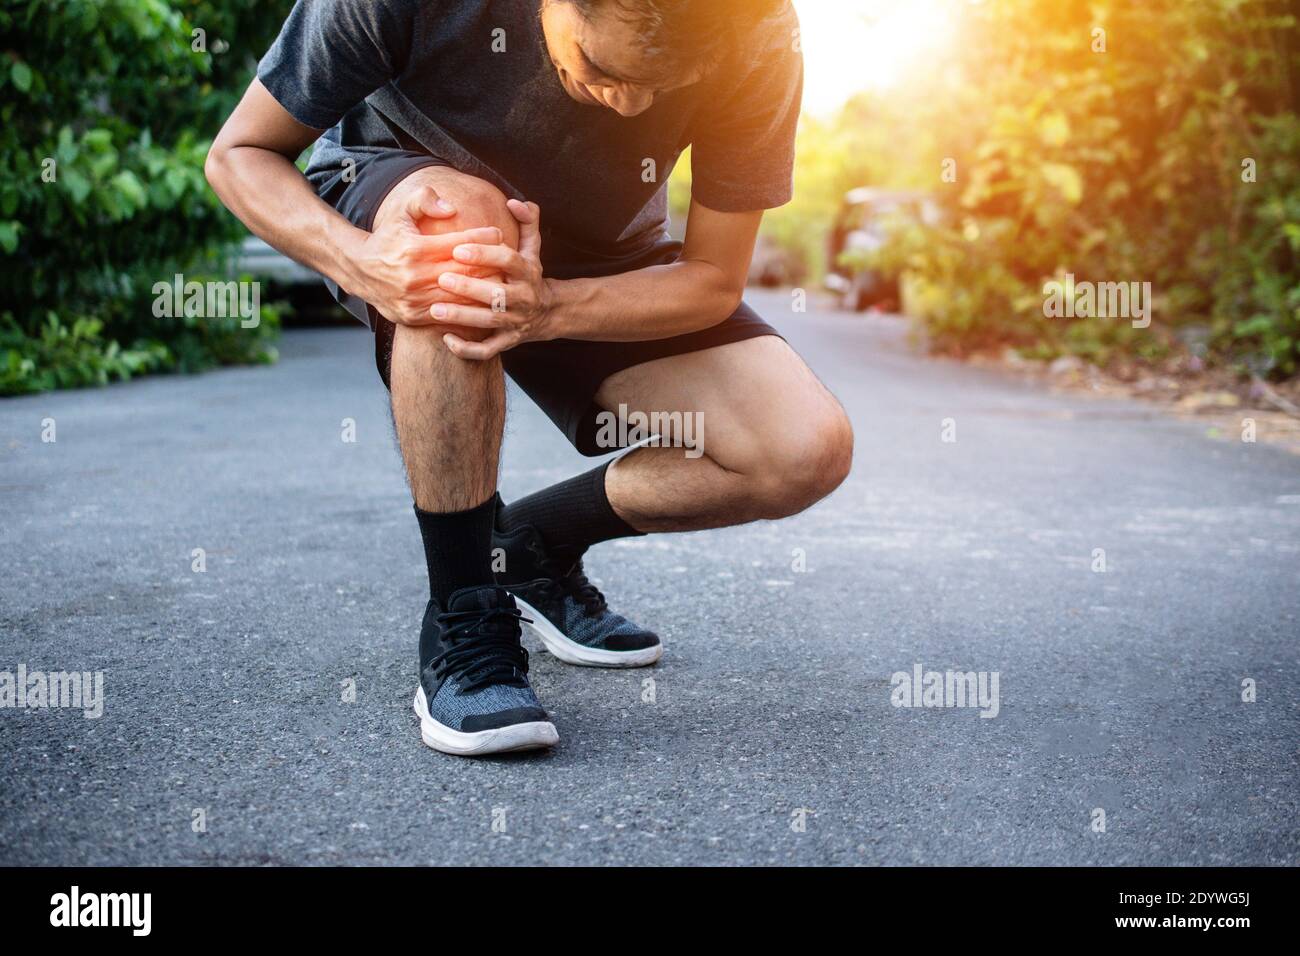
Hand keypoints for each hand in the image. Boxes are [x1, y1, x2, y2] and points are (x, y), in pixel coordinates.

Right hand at [350, 184, 504, 326]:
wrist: (359, 270)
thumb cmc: (387, 238)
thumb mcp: (400, 212)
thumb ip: (424, 200)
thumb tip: (451, 207)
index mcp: (414, 250)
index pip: (458, 243)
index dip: (481, 237)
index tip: (497, 233)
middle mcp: (414, 277)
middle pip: (464, 272)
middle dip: (489, 263)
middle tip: (507, 257)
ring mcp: (414, 300)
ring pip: (460, 296)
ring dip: (482, 289)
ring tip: (500, 279)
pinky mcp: (413, 317)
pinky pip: (448, 313)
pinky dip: (466, 307)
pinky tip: (481, 300)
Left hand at [430, 199, 553, 359]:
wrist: (549, 313)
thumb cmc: (530, 274)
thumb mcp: (533, 247)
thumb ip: (527, 221)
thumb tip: (514, 201)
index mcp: (527, 272)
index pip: (508, 260)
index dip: (485, 255)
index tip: (458, 248)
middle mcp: (524, 298)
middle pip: (498, 295)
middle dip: (470, 288)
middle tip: (442, 280)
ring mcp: (516, 322)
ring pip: (489, 323)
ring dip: (463, 318)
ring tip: (435, 310)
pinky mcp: (509, 342)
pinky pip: (488, 350)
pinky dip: (468, 349)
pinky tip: (446, 338)